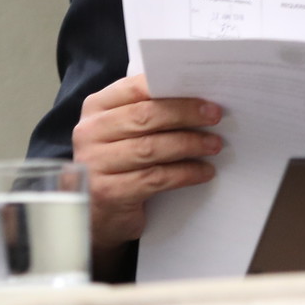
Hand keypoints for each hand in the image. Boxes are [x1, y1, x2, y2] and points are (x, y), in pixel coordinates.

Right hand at [72, 74, 224, 254]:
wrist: (100, 215)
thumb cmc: (120, 164)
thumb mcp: (125, 132)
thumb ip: (147, 110)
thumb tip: (196, 98)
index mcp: (96, 108)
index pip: (134, 88)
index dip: (172, 90)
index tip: (204, 95)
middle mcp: (89, 133)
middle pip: (144, 116)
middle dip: (185, 114)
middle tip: (214, 116)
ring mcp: (95, 164)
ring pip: (150, 148)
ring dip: (189, 144)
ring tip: (214, 145)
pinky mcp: (109, 192)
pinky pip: (155, 178)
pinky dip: (185, 173)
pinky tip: (203, 171)